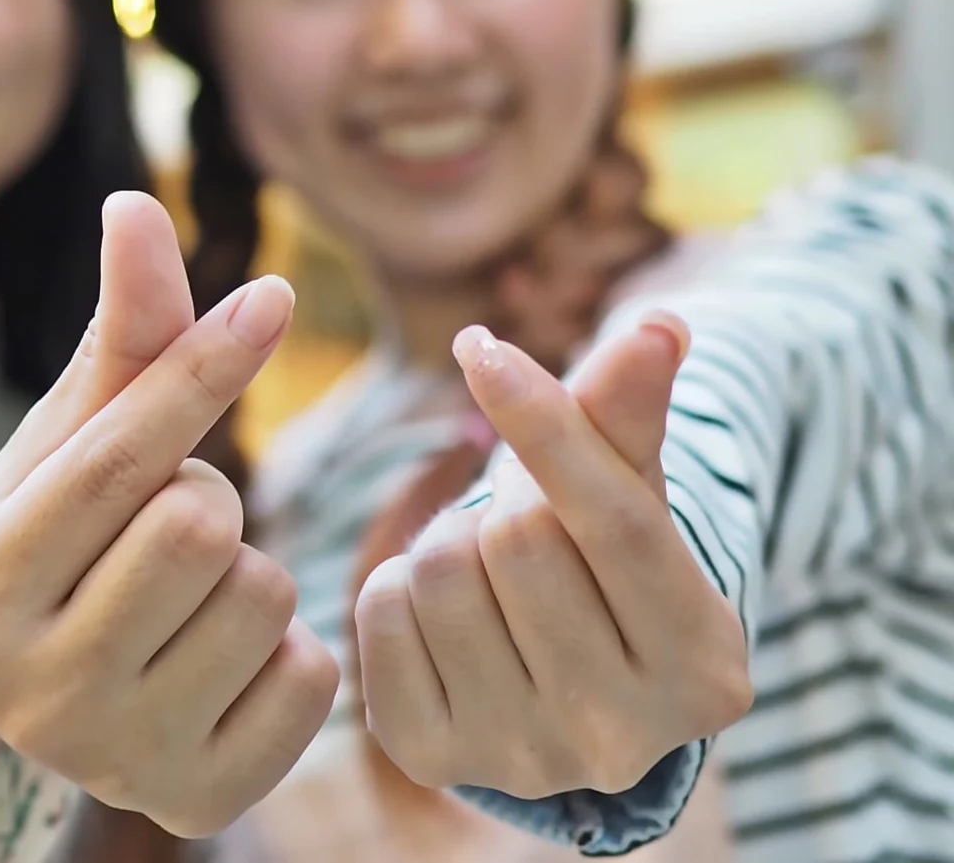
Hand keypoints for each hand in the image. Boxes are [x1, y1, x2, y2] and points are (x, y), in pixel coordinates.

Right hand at [0, 192, 337, 836]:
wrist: (25, 680)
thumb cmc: (51, 529)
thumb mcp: (67, 435)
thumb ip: (119, 334)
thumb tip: (135, 201)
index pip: (116, 461)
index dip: (197, 368)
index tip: (269, 296)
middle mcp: (29, 694)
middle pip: (201, 529)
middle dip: (203, 499)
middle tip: (161, 528)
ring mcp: (111, 762)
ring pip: (262, 596)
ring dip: (247, 572)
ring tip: (185, 595)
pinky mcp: (195, 802)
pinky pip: (310, 677)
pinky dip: (287, 649)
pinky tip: (222, 659)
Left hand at [354, 314, 751, 798]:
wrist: (550, 691)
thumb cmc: (599, 570)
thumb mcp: (631, 496)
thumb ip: (632, 416)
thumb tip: (657, 326)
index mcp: (704, 669)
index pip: (614, 518)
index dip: (544, 420)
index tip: (480, 345)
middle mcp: (621, 737)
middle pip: (514, 538)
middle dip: (505, 503)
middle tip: (522, 528)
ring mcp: (522, 758)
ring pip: (438, 569)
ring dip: (448, 541)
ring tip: (485, 577)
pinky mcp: (431, 756)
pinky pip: (379, 609)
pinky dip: (395, 586)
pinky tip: (439, 617)